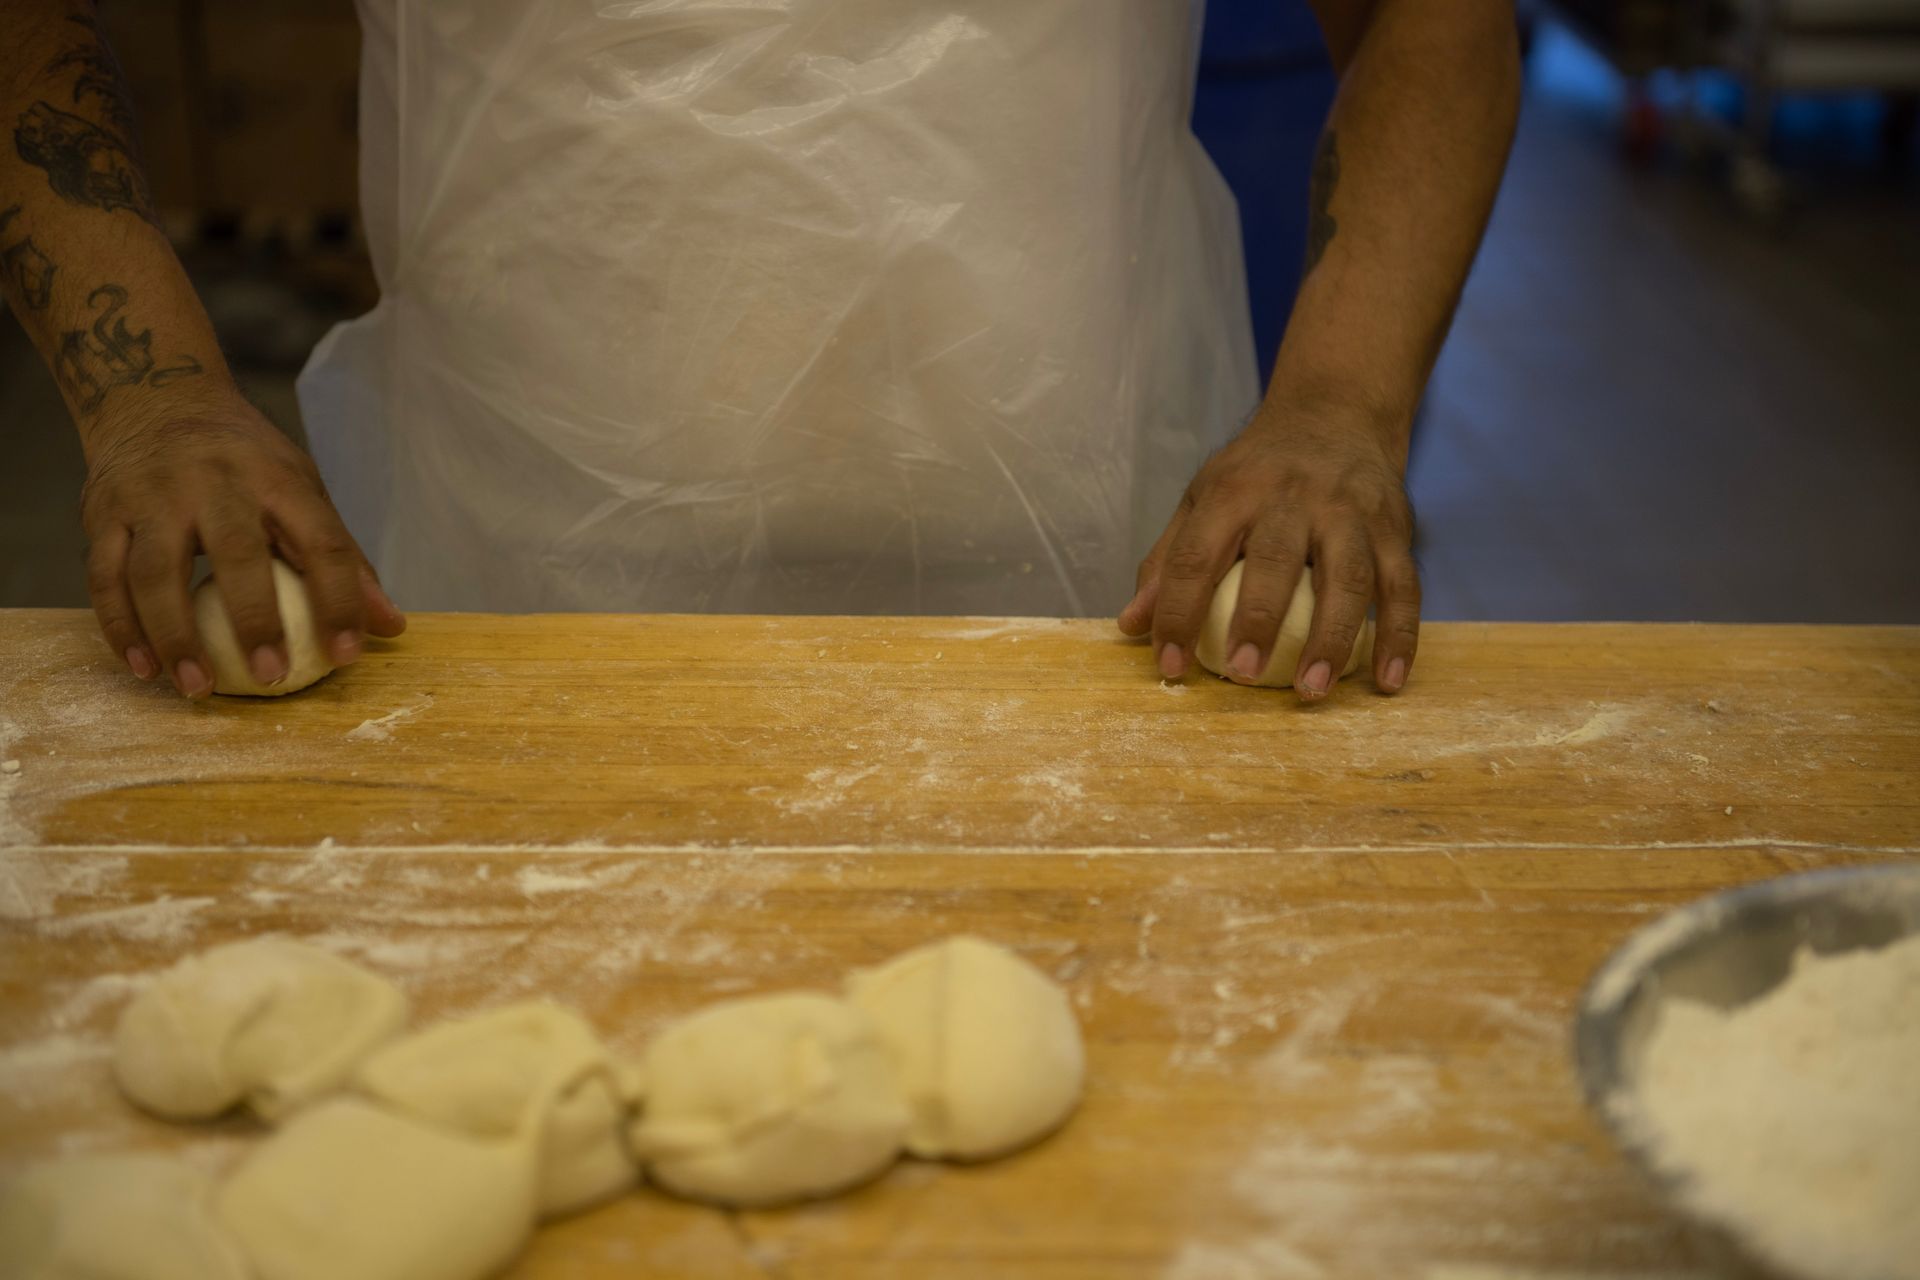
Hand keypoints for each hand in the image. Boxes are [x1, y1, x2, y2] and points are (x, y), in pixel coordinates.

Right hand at [80, 387, 404, 697]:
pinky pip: (105, 578)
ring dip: (174, 636)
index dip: (340, 599)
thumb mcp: (302, 490)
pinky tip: (145, 668)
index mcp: (277, 479)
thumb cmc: (246, 462)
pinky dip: (122, 627)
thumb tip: (390, 627)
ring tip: (197, 688)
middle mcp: (213, 482)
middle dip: (254, 619)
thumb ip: (342, 558)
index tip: (348, 654)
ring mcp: (151, 496)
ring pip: (155, 572)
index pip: (320, 540)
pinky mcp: (102, 513)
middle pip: (234, 553)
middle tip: (271, 678)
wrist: (154, 398)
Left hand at [1117, 399, 1417, 698]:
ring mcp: (1350, 512)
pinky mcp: (1395, 529)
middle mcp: (1293, 497)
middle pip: (1275, 561)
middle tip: (1243, 675)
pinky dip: (1399, 637)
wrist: (1337, 411)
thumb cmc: (1258, 470)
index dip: (1178, 612)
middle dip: (1258, 620)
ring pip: (1347, 577)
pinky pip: (1403, 587)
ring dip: (1332, 637)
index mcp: (1234, 491)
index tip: (1170, 666)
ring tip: (1312, 690)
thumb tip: (1132, 625)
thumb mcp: (1204, 496)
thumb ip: (1168, 560)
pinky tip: (1387, 682)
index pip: (1196, 556)